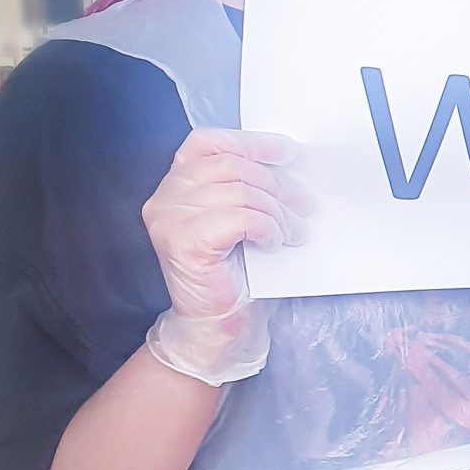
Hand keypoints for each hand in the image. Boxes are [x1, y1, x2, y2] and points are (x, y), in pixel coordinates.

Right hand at [139, 128, 306, 384]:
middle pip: (229, 166)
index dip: (249, 142)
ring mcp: (169, 221)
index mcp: (174, 187)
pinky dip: (267, 227)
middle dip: (276, 182)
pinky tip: (275, 243)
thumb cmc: (233, 274)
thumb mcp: (238, 218)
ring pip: (239, 191)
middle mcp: (164, 200)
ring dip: (277, 210)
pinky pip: (240, 218)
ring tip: (295, 231)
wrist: (217, 327)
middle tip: (305, 204)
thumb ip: (245, 187)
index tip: (287, 152)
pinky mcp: (185, 244)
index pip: (207, 143)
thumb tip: (288, 162)